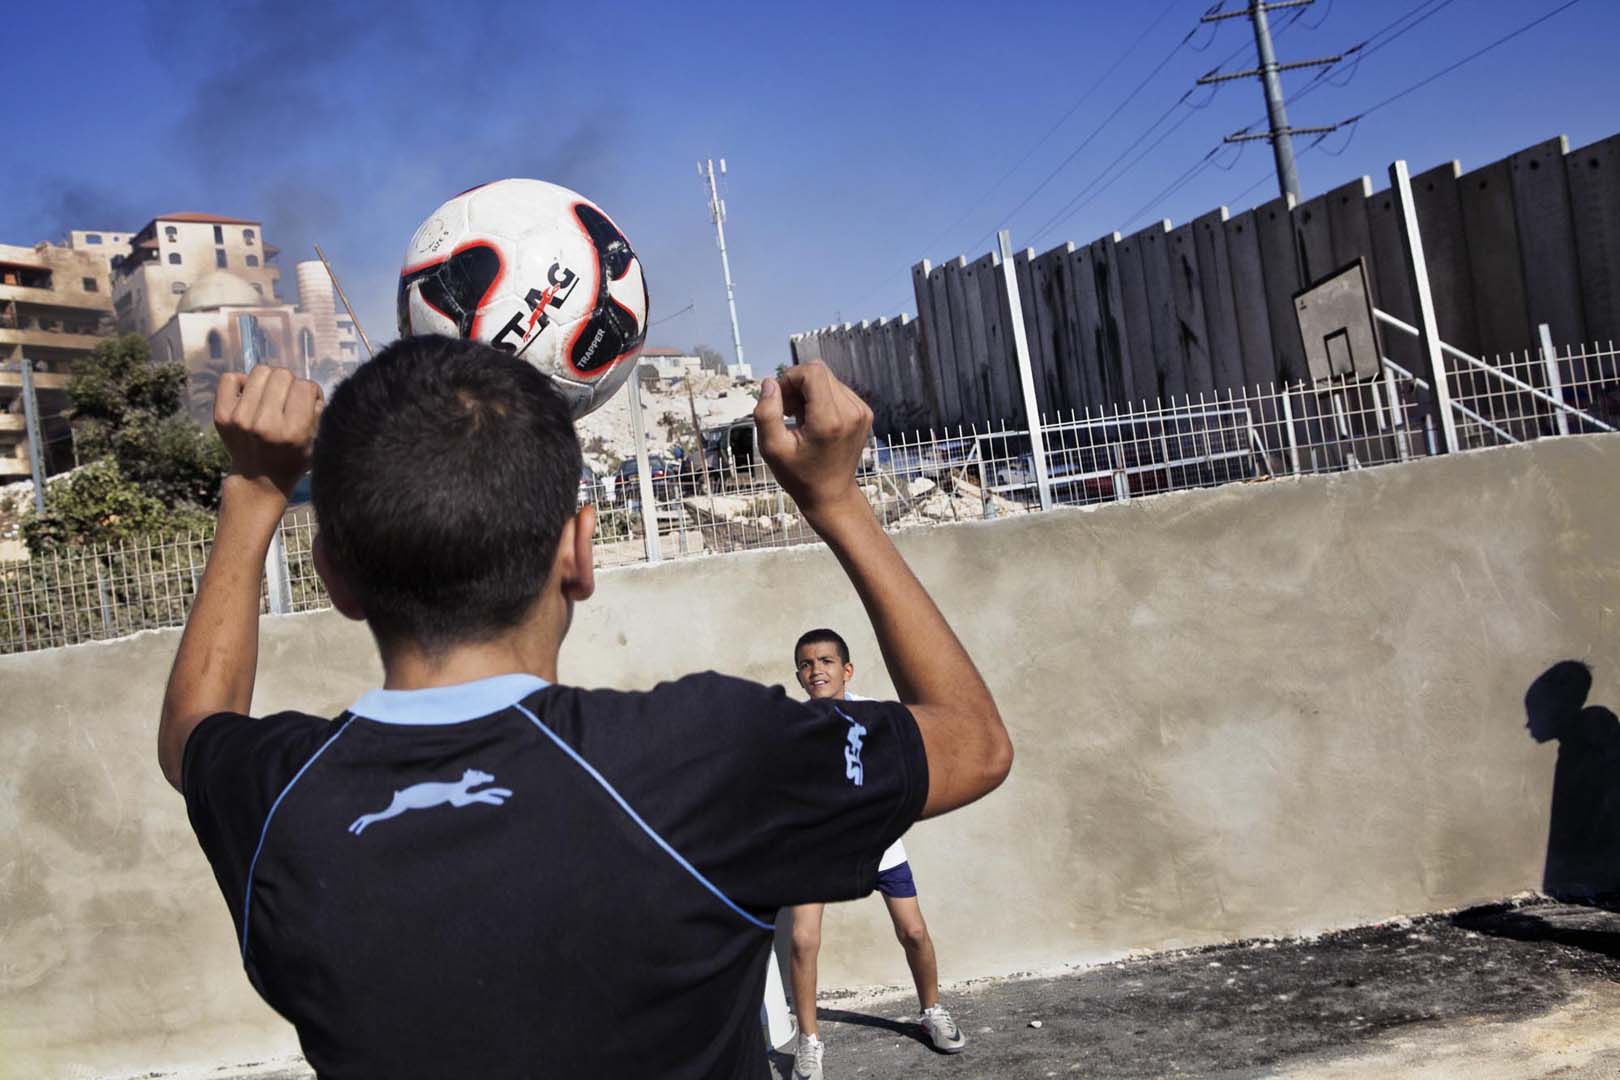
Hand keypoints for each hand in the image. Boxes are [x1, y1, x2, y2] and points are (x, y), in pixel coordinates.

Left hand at [214, 366, 323, 501]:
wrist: (258, 481)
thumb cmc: (293, 459)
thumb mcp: (318, 442)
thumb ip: (319, 413)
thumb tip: (307, 388)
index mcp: (294, 432)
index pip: (306, 387)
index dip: (310, 392)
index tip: (306, 404)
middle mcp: (265, 424)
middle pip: (283, 374)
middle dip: (289, 385)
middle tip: (286, 401)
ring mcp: (240, 419)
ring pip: (260, 371)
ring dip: (268, 381)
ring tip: (269, 397)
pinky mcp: (222, 416)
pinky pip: (230, 378)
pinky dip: (241, 382)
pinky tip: (249, 397)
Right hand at [753, 361, 872, 521]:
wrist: (831, 494)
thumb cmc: (800, 475)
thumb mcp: (772, 449)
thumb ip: (766, 413)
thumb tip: (770, 383)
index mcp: (830, 420)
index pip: (812, 372)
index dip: (789, 379)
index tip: (780, 402)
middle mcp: (851, 412)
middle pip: (819, 372)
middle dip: (797, 385)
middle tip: (787, 412)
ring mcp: (861, 411)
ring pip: (828, 378)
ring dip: (809, 392)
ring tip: (799, 419)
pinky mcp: (864, 412)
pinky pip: (837, 389)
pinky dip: (821, 398)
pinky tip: (813, 420)